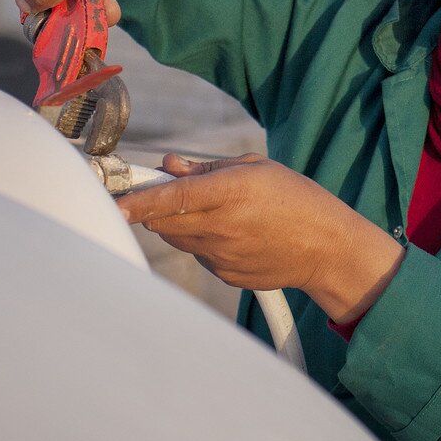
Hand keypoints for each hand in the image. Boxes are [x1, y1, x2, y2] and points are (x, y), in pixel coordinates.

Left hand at [116, 154, 403, 322]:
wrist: (327, 248)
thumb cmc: (296, 200)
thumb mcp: (256, 168)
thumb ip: (207, 166)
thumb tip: (169, 166)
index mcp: (231, 192)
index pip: (170, 198)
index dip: (136, 201)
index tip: (113, 203)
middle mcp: (222, 226)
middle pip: (162, 221)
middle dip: (155, 207)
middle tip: (165, 193)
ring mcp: (221, 255)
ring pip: (178, 238)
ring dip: (180, 223)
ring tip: (217, 212)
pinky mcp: (224, 275)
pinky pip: (199, 254)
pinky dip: (203, 241)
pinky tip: (235, 234)